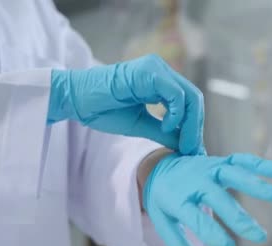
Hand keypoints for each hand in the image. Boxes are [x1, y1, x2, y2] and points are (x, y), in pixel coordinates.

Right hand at [48, 54, 204, 154]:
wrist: (76, 100)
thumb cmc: (103, 109)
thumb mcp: (140, 125)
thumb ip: (164, 132)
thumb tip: (187, 147)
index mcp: (160, 82)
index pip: (188, 103)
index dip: (194, 127)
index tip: (192, 150)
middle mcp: (161, 71)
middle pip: (193, 99)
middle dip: (196, 128)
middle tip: (192, 151)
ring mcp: (156, 69)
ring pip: (189, 96)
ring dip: (190, 124)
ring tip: (182, 144)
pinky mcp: (149, 73)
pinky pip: (175, 94)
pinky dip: (176, 114)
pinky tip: (165, 126)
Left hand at [142, 152, 271, 245]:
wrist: (159, 168)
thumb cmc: (165, 201)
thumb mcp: (164, 224)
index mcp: (178, 200)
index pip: (196, 219)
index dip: (213, 234)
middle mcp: (194, 182)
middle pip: (218, 199)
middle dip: (239, 218)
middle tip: (260, 237)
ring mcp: (208, 168)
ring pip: (232, 173)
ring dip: (254, 184)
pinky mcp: (220, 161)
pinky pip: (239, 160)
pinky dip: (258, 164)